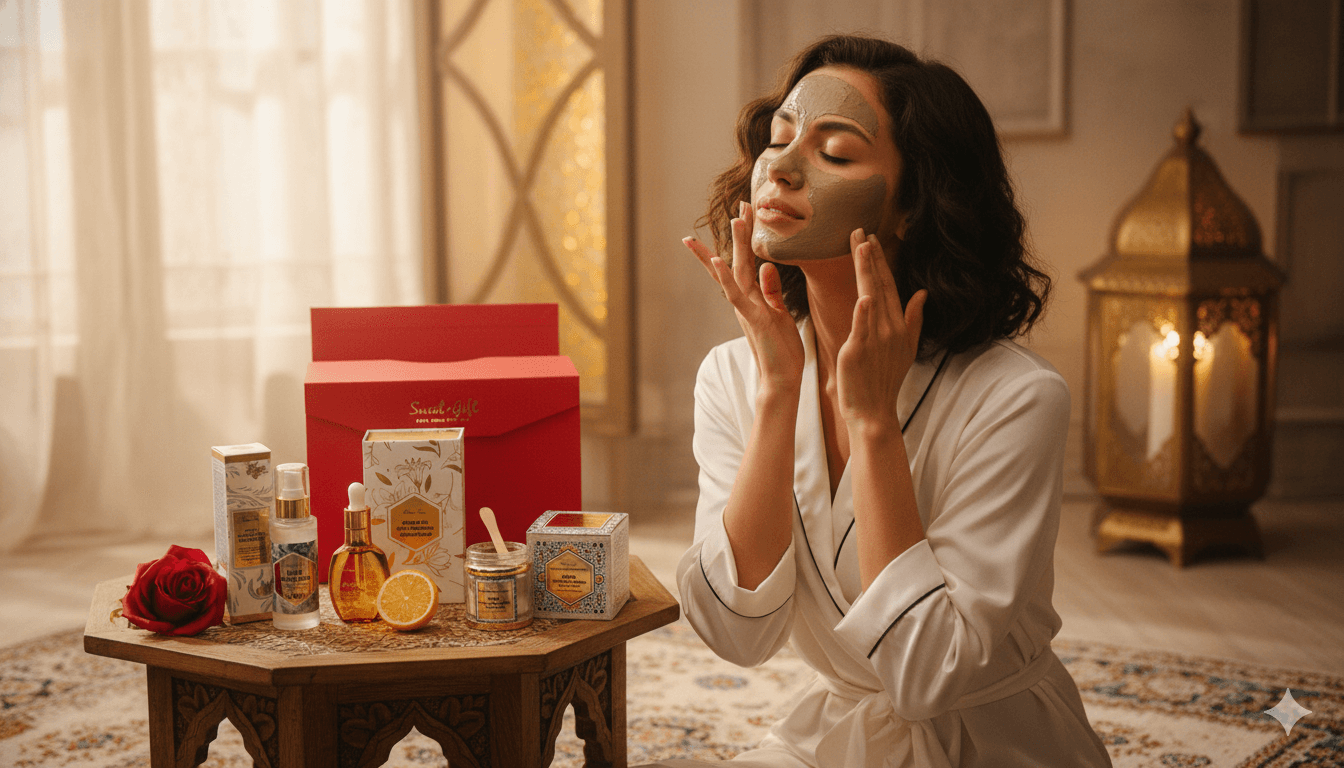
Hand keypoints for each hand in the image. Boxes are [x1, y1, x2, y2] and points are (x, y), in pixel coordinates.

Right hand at [685, 202, 804, 395]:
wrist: (781, 379)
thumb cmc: (782, 350)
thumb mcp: (779, 314)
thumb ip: (772, 291)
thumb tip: (768, 268)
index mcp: (754, 297)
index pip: (748, 260)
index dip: (747, 237)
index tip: (746, 212)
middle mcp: (746, 299)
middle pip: (740, 258)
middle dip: (741, 231)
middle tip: (741, 203)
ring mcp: (747, 308)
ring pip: (737, 271)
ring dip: (734, 244)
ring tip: (733, 218)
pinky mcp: (753, 319)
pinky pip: (737, 295)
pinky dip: (725, 278)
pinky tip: (718, 260)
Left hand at [836, 229, 926, 431]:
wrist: (874, 410)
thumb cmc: (884, 379)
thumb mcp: (905, 347)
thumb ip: (914, 318)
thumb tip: (921, 293)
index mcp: (898, 324)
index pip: (889, 285)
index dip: (880, 262)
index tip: (870, 239)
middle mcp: (890, 327)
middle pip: (880, 284)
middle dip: (870, 257)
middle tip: (860, 231)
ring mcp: (876, 338)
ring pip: (871, 296)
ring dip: (867, 271)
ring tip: (861, 246)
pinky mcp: (860, 350)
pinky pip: (863, 327)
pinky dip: (864, 312)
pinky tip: (864, 295)